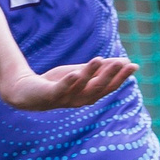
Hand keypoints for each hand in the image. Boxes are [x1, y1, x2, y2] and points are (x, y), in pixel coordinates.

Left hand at [0, 56, 137, 111]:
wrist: (26, 92)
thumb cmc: (57, 83)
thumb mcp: (81, 73)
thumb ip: (99, 69)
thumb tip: (125, 61)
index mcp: (89, 95)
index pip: (109, 87)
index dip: (121, 77)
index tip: (133, 65)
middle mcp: (79, 100)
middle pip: (98, 88)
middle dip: (111, 75)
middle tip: (122, 62)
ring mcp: (64, 98)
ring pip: (80, 87)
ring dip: (91, 73)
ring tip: (100, 59)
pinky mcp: (48, 95)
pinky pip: (59, 90)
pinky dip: (67, 82)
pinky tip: (74, 73)